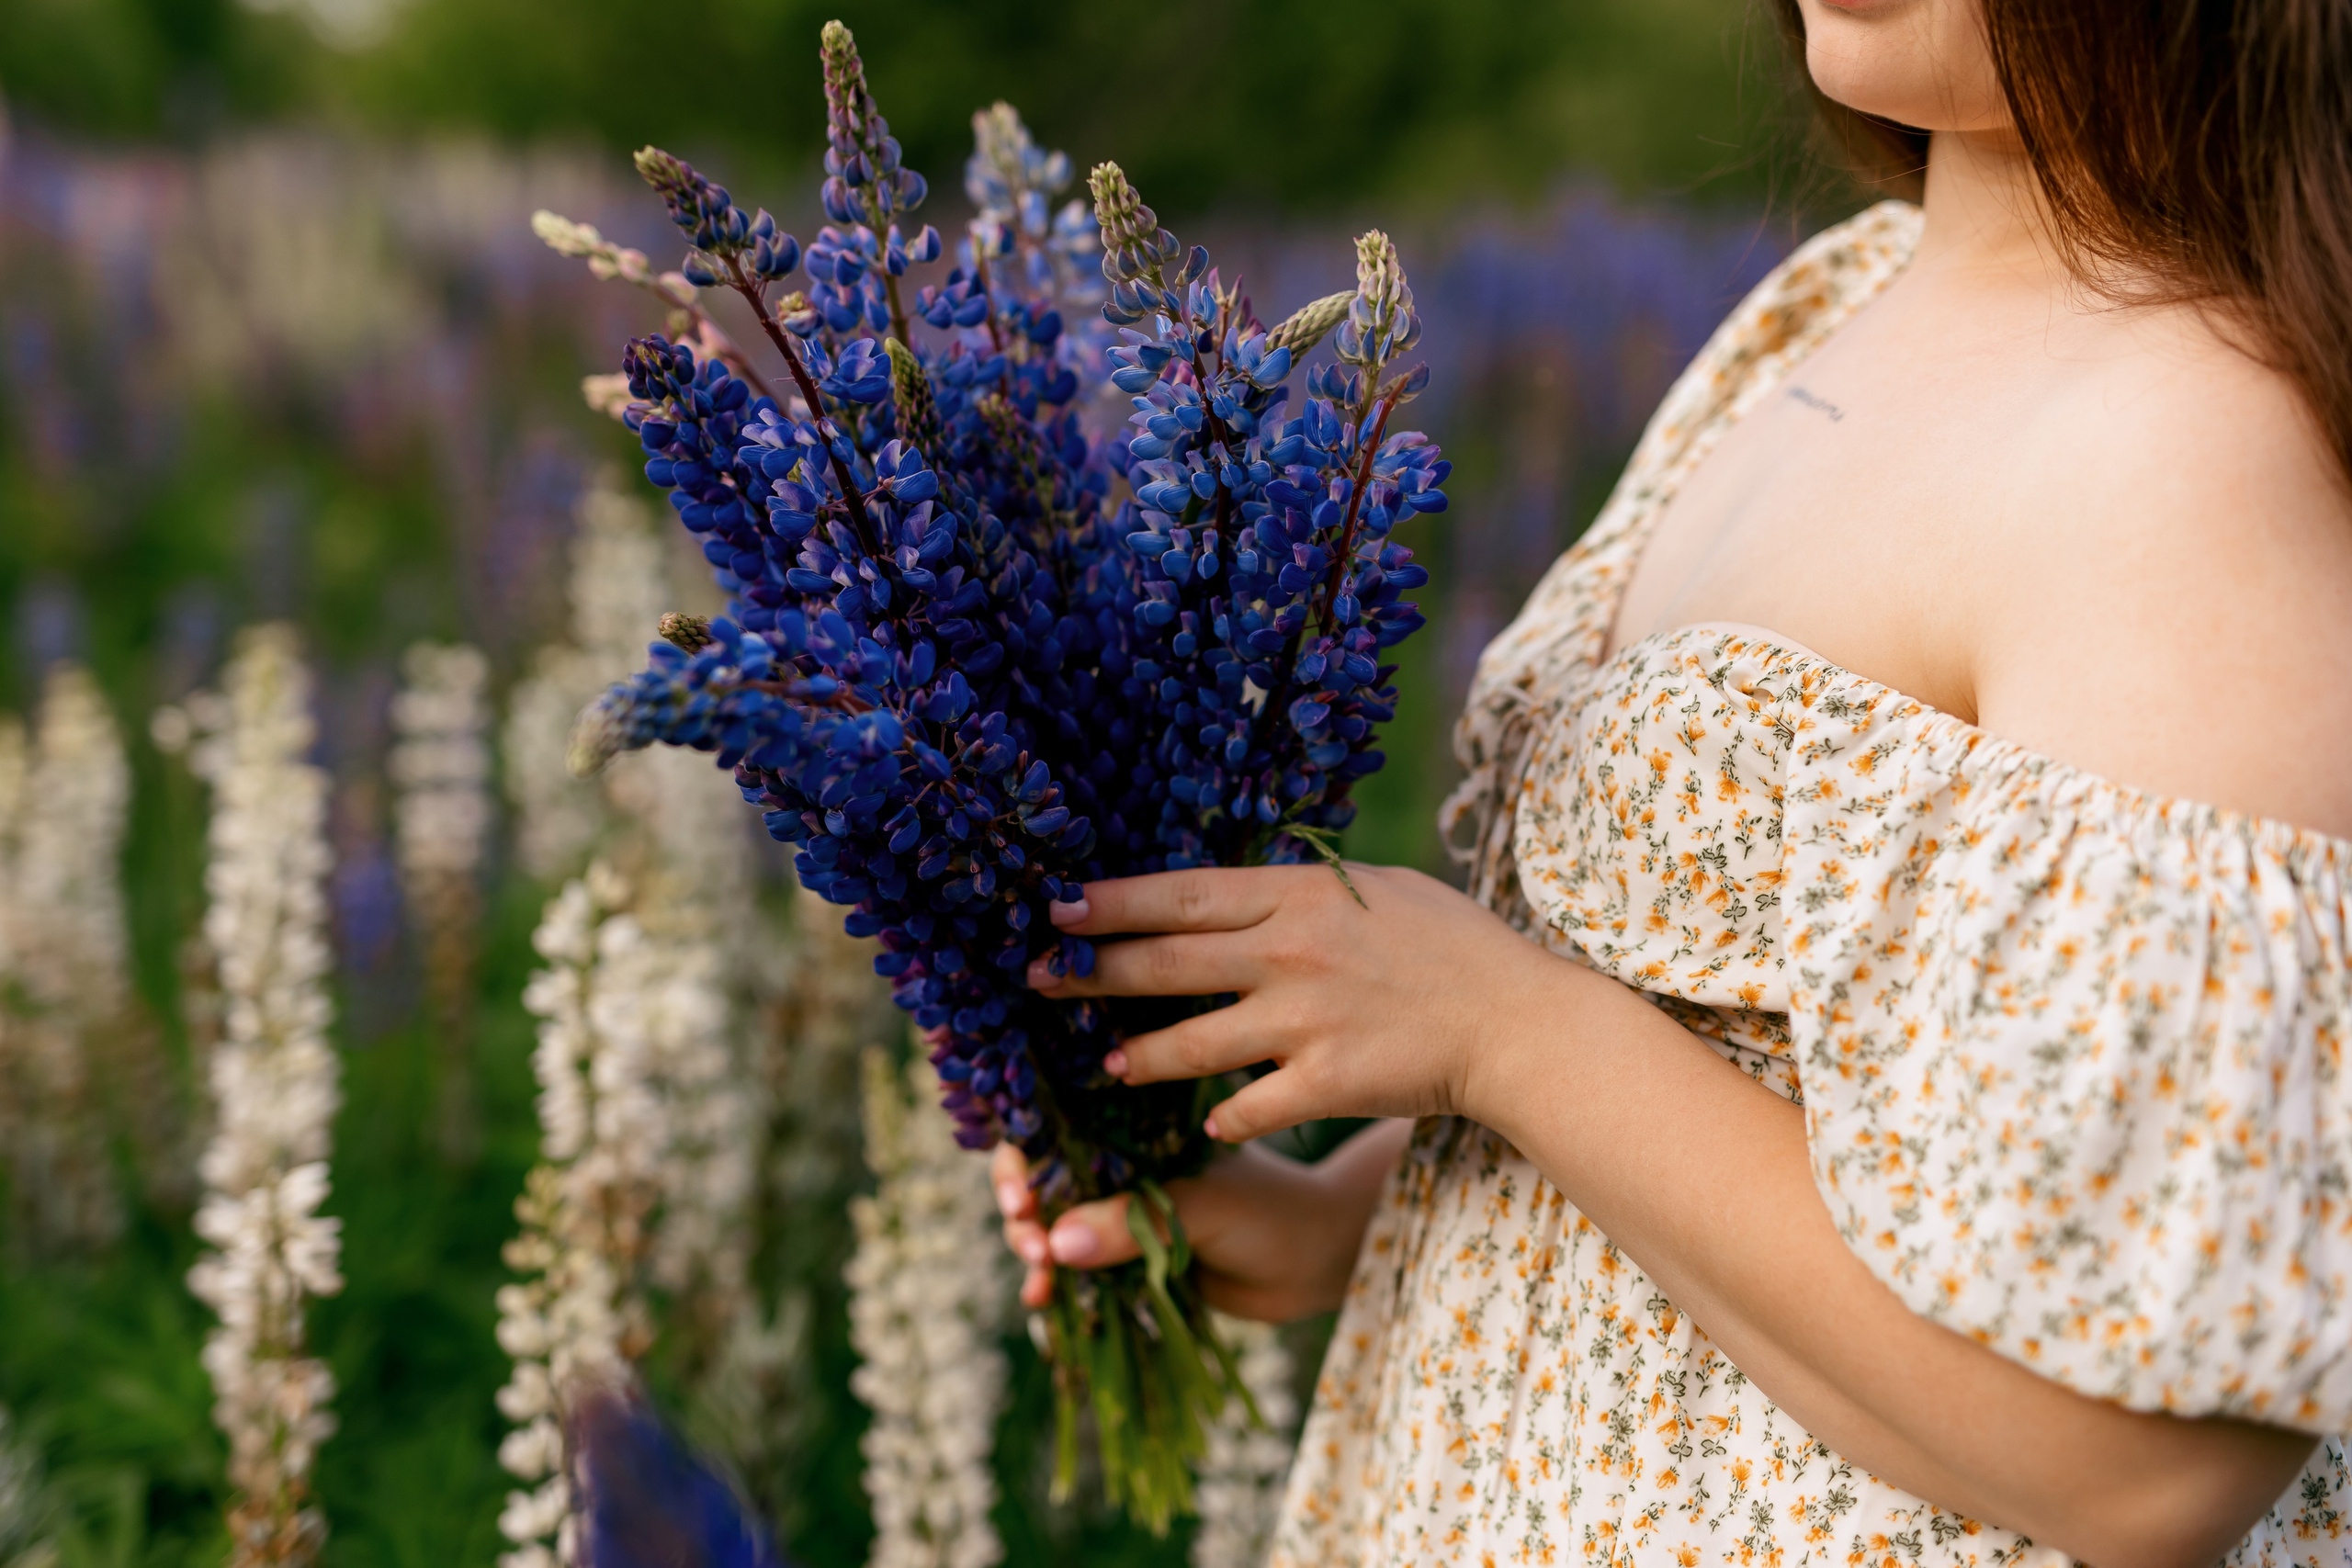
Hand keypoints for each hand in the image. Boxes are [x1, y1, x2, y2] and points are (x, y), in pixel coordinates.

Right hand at [991, 1122, 1411, 1320]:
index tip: (1021, 1200)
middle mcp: (1118, 1164)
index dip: (1024, 1161)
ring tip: (1041, 1285)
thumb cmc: (1270, 1211)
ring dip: (1035, 1253)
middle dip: (1024, 1215)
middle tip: (1033, 1247)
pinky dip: (1056, 1285)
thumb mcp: (1202, 1207)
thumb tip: (1055, 1244)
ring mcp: (1120, 1213)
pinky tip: (1042, 1302)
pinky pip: (1076, 1271)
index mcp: (1132, 1128)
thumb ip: (1133, 1222)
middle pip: (1041, 1180)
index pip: (1055, 1129)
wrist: (1318, 1262)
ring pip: (1052, 1228)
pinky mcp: (1129, 1259)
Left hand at [1024, 862, 1572, 1141]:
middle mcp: (1289, 956)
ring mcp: (1303, 1023)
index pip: (1181, 895)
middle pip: (1165, 964)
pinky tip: (1205, 1125)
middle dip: (1090, 975)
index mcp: (1297, 897)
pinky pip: (1246, 1108)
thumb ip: (1298, 892)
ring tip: (1108, 1066)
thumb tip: (1233, 893)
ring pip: (1189, 1045)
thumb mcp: (1372, 889)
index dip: (1111, 905)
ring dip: (1139, 1058)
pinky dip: (1222, 1117)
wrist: (1515, 1021)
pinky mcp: (1323, 1084)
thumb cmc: (1449, 943)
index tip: (1056, 909)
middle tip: (1037, 980)